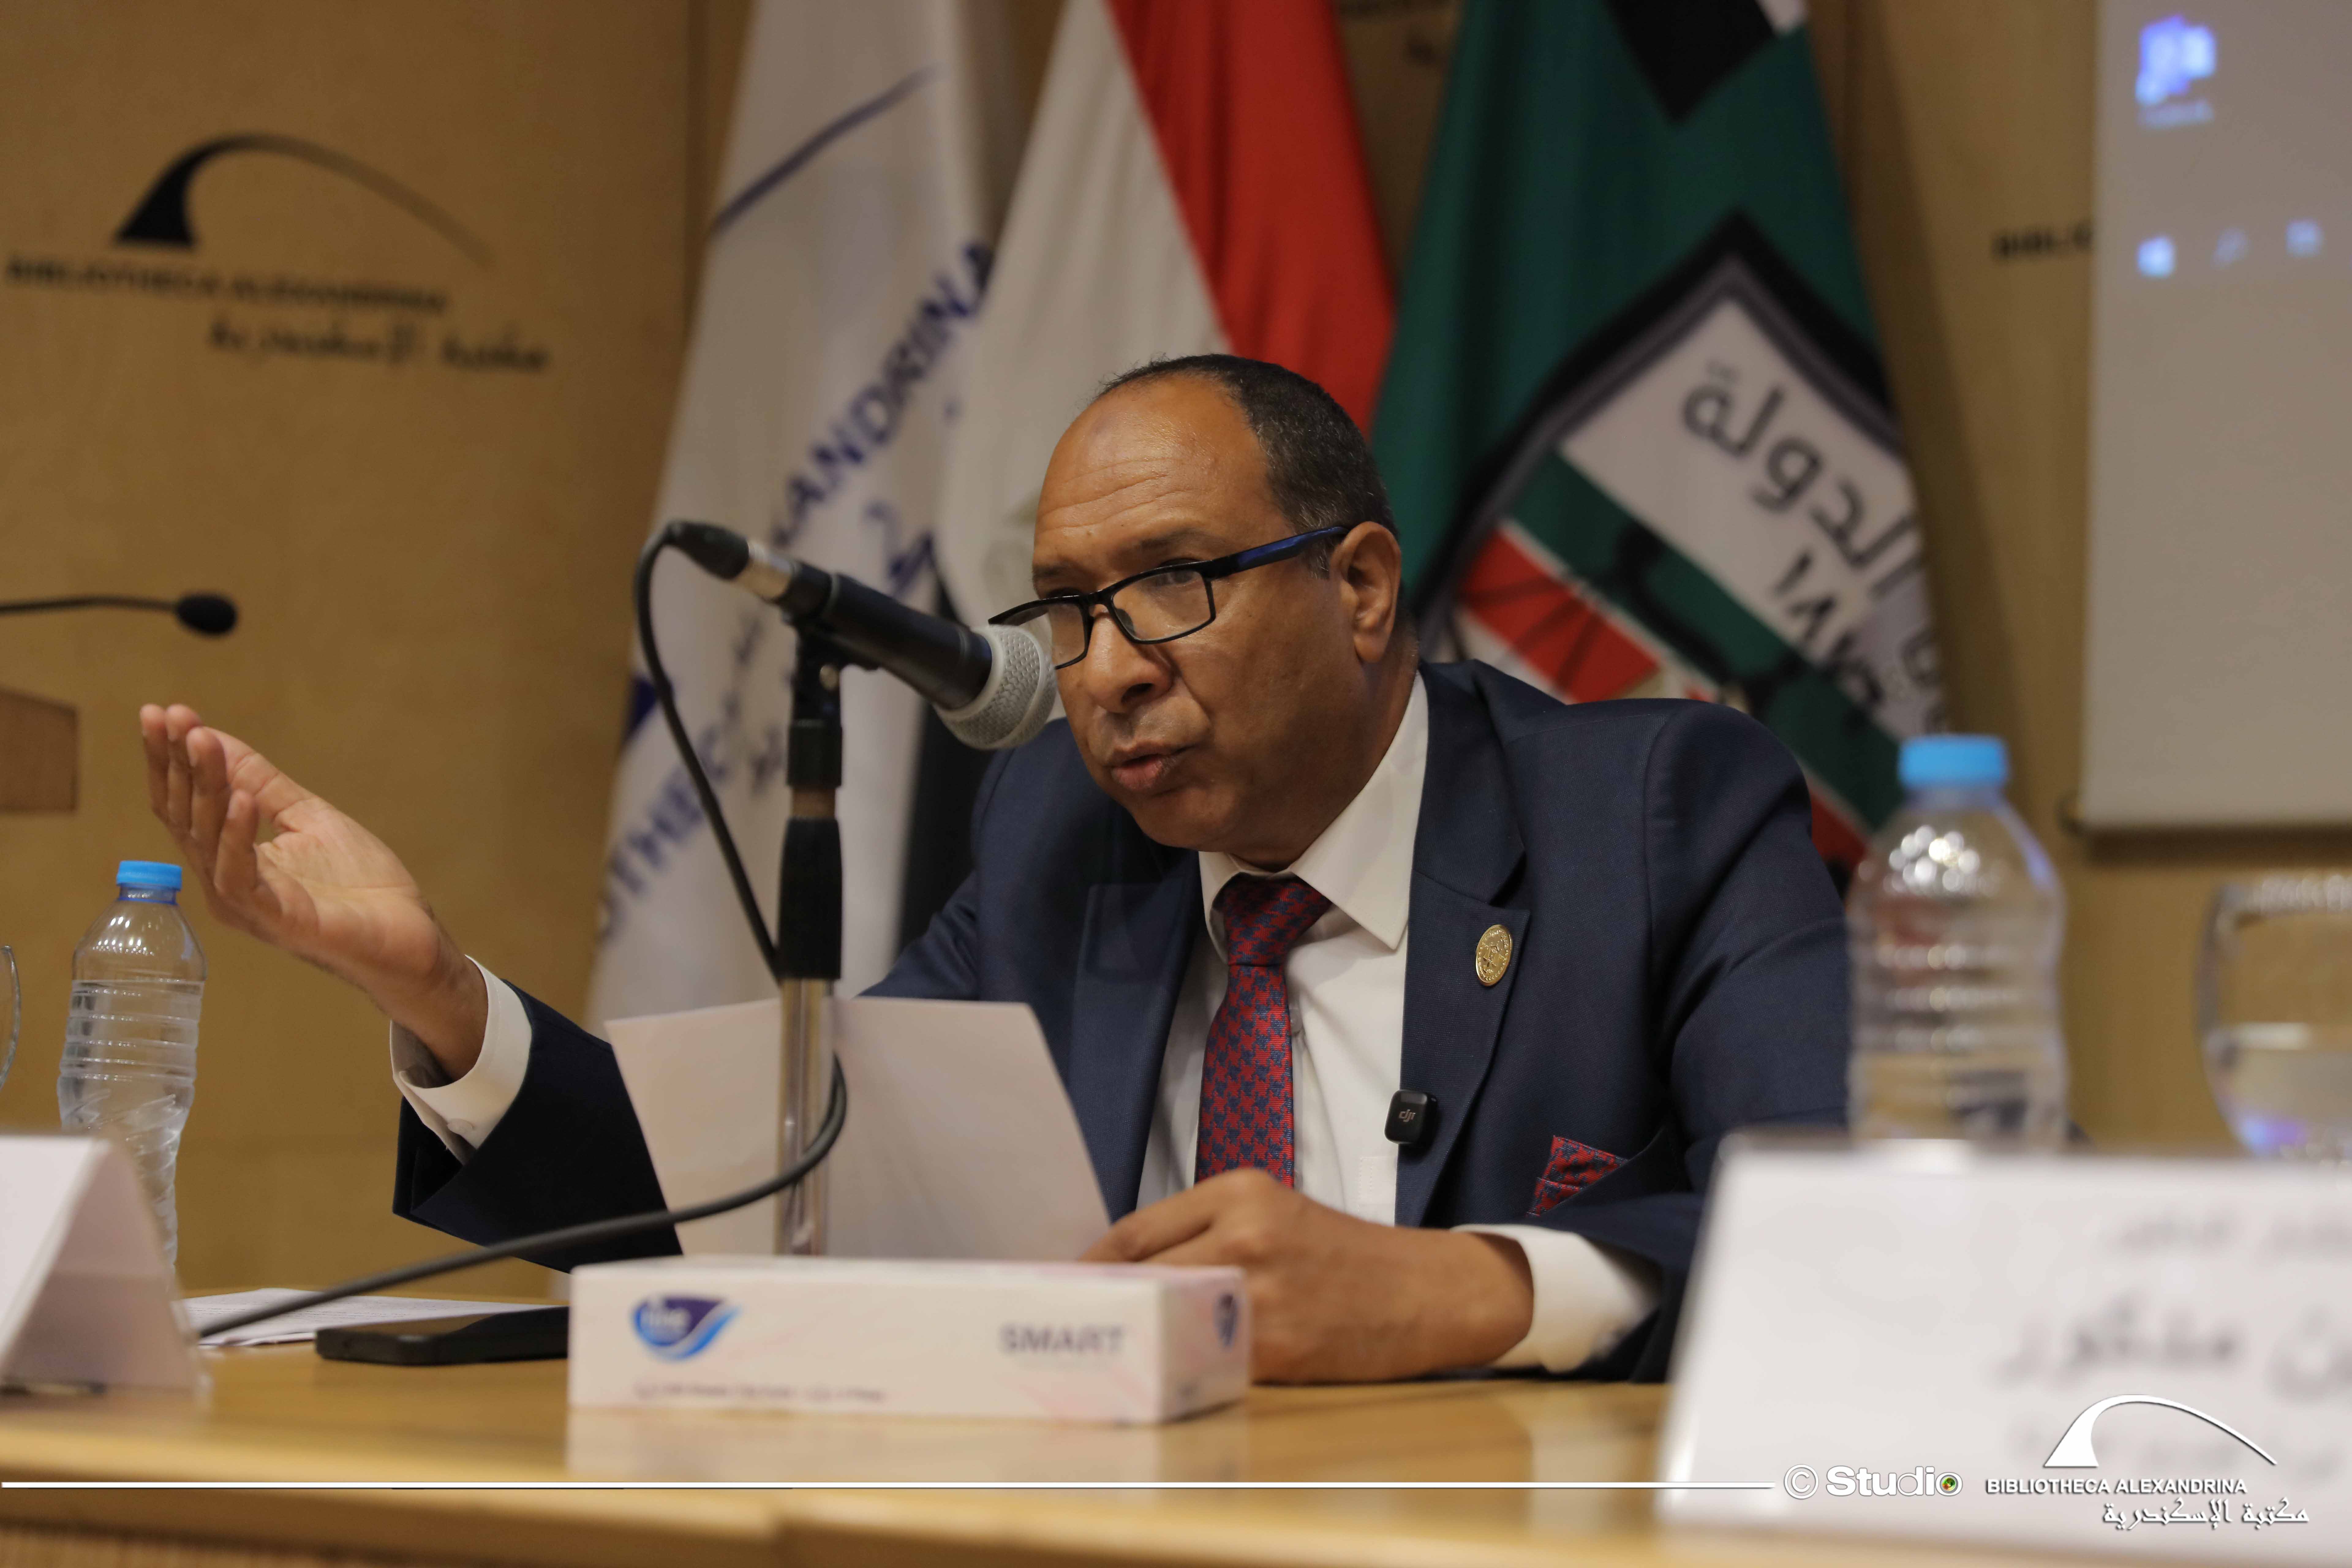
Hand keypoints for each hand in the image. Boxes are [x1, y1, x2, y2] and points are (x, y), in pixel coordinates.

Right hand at [139, 703, 486, 1074]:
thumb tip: (213, 736)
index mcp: (229, 858)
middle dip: (174, 764)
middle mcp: (224, 881)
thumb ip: (262, 784)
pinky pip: (239, 874)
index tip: (162, 711)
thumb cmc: (359, 883)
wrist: (406, 934)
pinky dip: (236, 834)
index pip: (187, 802)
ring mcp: (243, 903)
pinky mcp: (271, 918)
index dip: (171, 759)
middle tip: (166, 716)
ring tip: (201, 740)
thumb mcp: (307, 817)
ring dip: (204, 785)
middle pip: (184, 816)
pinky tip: (238, 798)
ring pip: (206, 838)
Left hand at [1082, 1169, 1532, 1381]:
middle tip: (1074, 1327)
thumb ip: (1205, 1230)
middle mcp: (1246, 1234)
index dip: (1090, 1266)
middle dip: (1102, 1304)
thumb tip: (1125, 1268)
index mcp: (1240, 1191)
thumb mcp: (1275, 1212)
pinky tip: (1167, 1374)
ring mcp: (1261, 1291)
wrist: (1426, 1291)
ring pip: (1166, 1318)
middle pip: (1140, 1274)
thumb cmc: (1345, 1256)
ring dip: (1134, 1339)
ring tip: (1110, 1353)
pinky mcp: (1278, 1345)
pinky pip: (1207, 1359)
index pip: (1135, 1230)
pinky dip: (1180, 1368)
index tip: (1061, 1287)